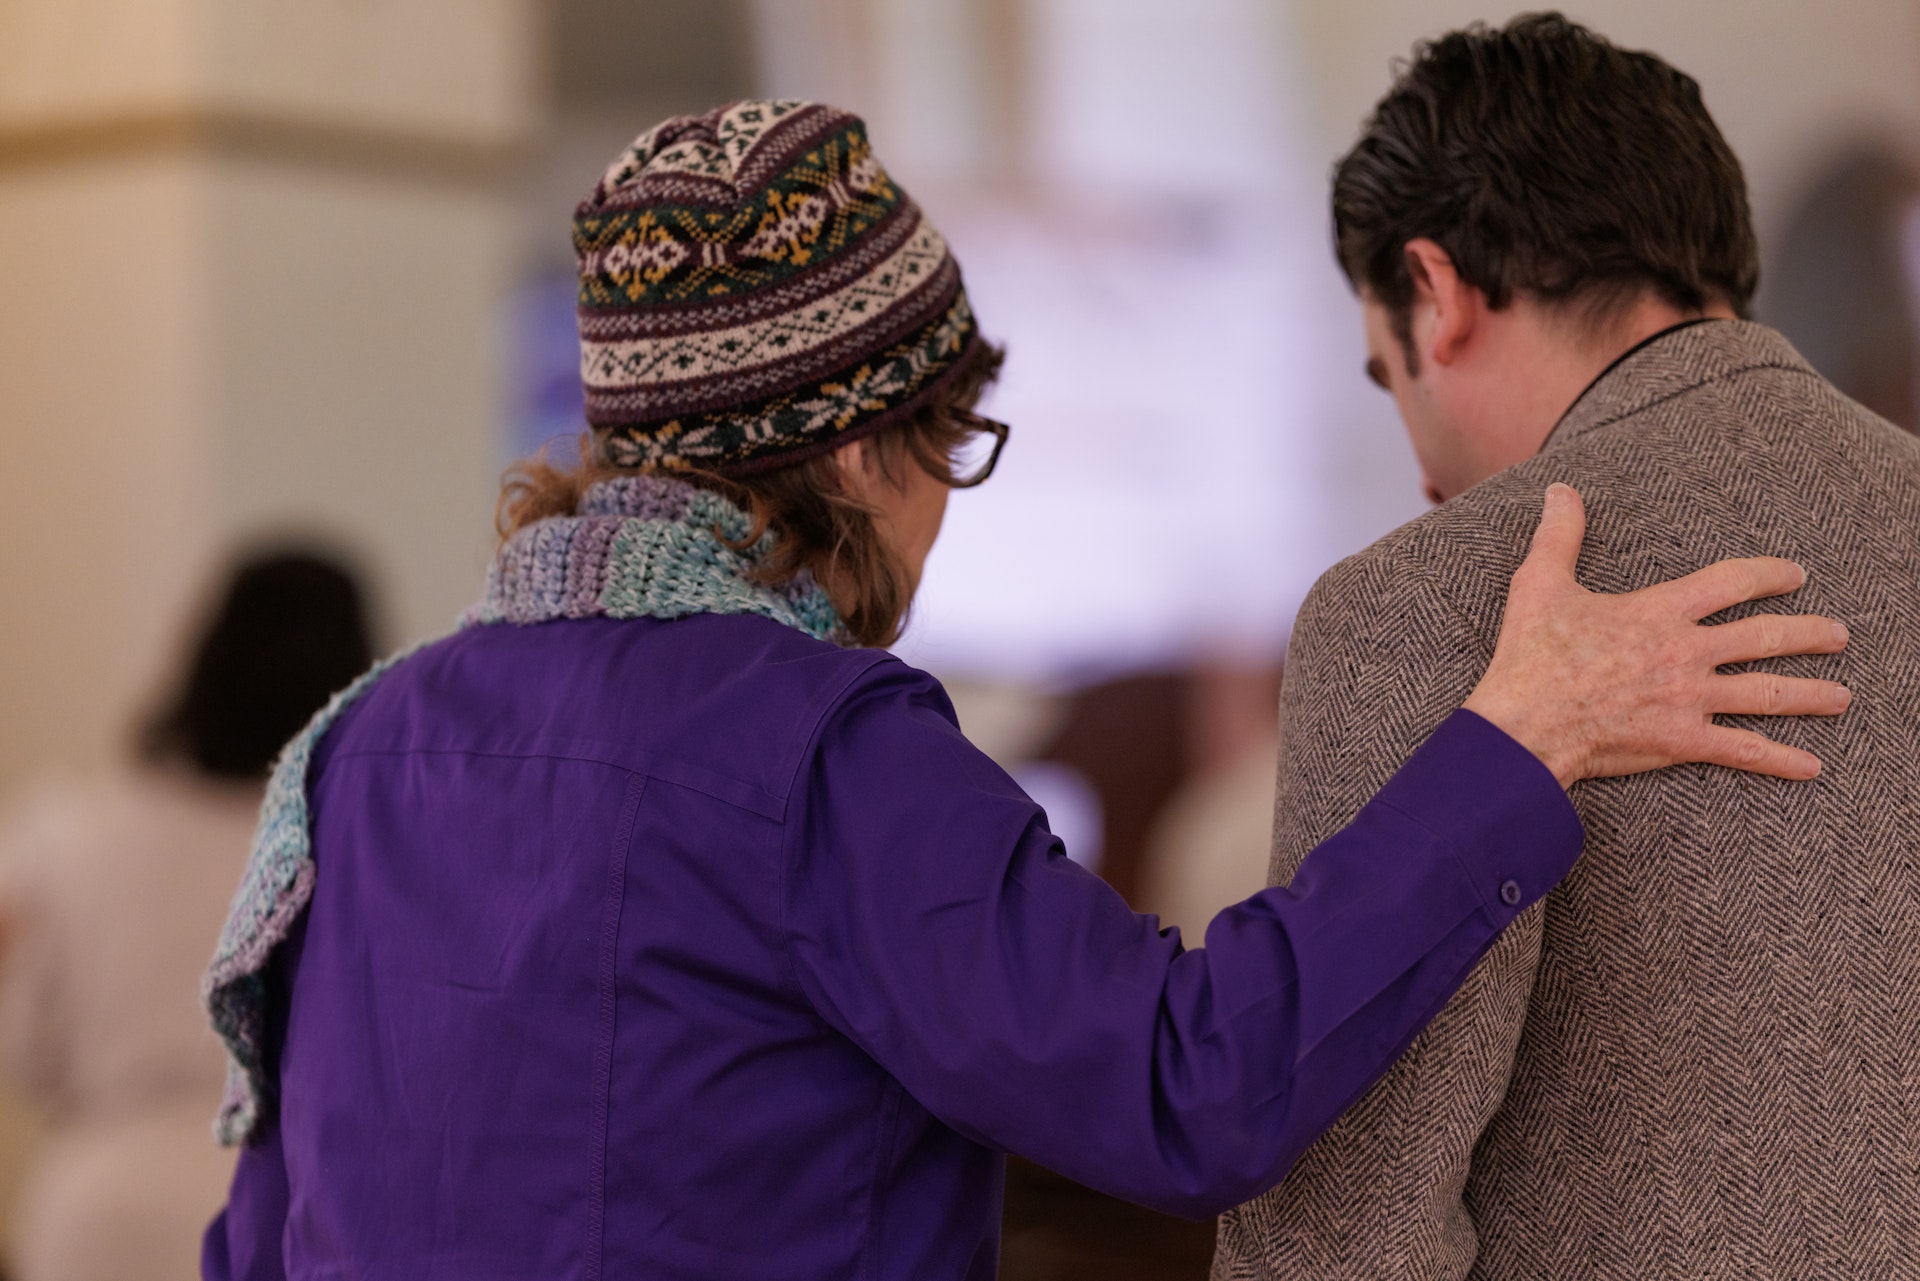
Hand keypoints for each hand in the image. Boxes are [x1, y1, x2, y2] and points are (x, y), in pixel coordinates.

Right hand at [1463, 484, 1850, 786]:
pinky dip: (1780, 760)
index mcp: (1660, 611)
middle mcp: (1686, 653)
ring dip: (1811, 694)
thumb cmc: (1531, 656)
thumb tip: (1560, 491)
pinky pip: (1743, 751)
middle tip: (1837, 635)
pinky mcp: (1681, 740)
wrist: (1526, 724)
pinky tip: (1810, 766)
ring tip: (1841, 696)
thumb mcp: (1540, 584)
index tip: (1793, 576)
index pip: (1731, 583)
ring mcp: (1689, 699)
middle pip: (1765, 638)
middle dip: (1809, 634)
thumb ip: (1559, 535)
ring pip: (1767, 694)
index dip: (1768, 575)